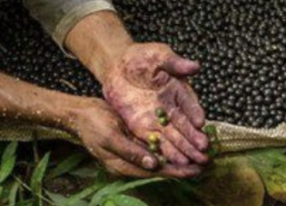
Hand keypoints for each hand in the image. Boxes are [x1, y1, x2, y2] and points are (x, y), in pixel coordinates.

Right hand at [67, 98, 200, 178]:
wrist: (79, 113)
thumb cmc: (92, 124)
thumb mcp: (110, 137)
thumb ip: (131, 152)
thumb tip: (152, 165)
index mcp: (124, 166)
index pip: (155, 172)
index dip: (176, 171)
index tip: (195, 170)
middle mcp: (131, 162)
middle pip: (161, 168)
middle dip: (183, 166)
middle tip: (205, 163)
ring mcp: (132, 152)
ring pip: (160, 158)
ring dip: (178, 157)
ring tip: (199, 155)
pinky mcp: (133, 141)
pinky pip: (154, 147)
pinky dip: (168, 146)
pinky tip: (181, 142)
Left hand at [102, 43, 209, 168]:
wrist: (117, 66)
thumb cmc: (141, 56)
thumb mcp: (158, 54)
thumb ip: (175, 62)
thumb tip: (194, 66)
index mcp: (179, 90)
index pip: (189, 103)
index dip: (195, 112)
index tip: (201, 123)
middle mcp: (173, 108)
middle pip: (184, 126)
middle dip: (194, 139)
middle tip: (204, 151)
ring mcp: (159, 120)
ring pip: (173, 138)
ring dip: (183, 151)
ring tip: (193, 164)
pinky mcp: (144, 128)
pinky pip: (156, 142)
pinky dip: (165, 153)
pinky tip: (174, 164)